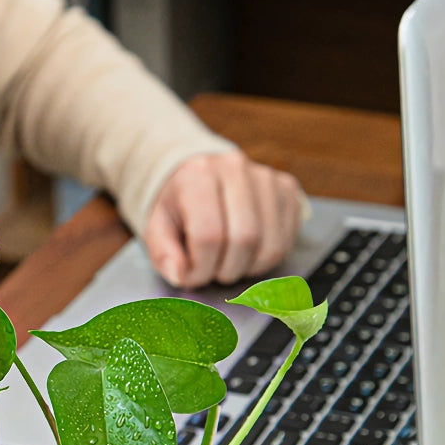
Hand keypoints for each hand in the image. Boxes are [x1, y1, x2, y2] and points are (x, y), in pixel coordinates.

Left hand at [143, 151, 303, 288]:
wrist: (199, 177)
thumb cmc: (178, 208)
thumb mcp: (157, 229)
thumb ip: (164, 254)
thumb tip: (180, 275)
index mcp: (197, 175)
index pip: (209, 235)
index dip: (201, 268)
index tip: (191, 276)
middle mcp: (235, 168)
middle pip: (244, 239)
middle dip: (226, 270)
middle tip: (212, 270)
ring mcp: (265, 177)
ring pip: (270, 244)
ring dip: (248, 268)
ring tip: (228, 261)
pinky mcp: (287, 189)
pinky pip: (286, 241)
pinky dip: (266, 259)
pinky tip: (248, 253)